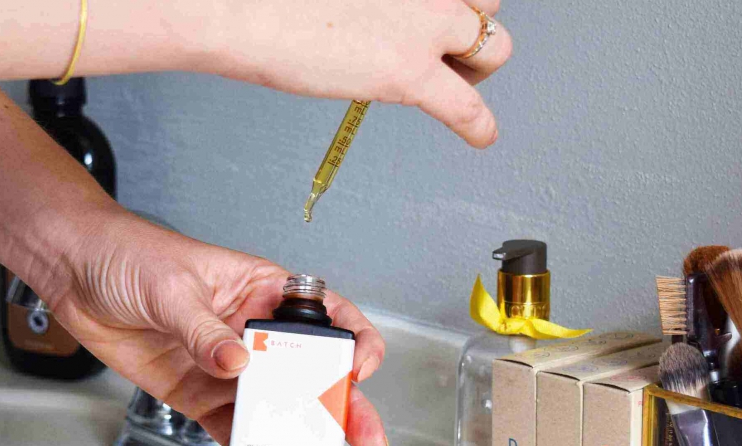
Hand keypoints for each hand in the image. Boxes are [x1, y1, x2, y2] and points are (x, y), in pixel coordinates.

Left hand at [29, 209, 387, 445]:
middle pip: (309, 370)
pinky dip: (249, 443)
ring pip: (275, 404)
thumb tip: (237, 363)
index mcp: (261, 289)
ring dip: (296, 431)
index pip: (325, 314)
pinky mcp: (197, 391)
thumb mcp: (172, 287)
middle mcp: (251, 329)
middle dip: (341, 404)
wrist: (74, 270)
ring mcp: (226, 365)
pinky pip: (232, 424)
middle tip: (362, 435)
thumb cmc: (129, 253)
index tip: (359, 366)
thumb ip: (205, 330)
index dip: (353, 340)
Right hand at [200, 0, 511, 147]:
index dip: (455, 4)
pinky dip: (479, 127)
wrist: (246, 12)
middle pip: (488, 5)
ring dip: (478, 70)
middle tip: (442, 52)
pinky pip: (467, 107)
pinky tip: (481, 137)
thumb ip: (378, 0)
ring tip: (453, 86)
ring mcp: (424, 26)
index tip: (438, 23)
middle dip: (469, 31)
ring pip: (495, 48)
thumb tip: (381, 16)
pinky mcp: (410, 71)